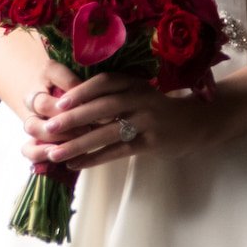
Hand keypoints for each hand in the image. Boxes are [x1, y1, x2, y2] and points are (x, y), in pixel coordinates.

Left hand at [20, 71, 231, 170]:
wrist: (196, 122)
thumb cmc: (158, 107)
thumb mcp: (139, 93)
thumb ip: (113, 95)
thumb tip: (70, 104)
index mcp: (135, 83)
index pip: (105, 82)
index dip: (82, 91)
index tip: (59, 102)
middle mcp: (141, 98)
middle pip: (104, 107)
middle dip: (74, 117)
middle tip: (50, 127)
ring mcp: (148, 121)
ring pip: (108, 132)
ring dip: (79, 143)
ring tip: (55, 153)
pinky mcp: (152, 142)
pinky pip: (119, 151)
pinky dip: (95, 158)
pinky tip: (76, 164)